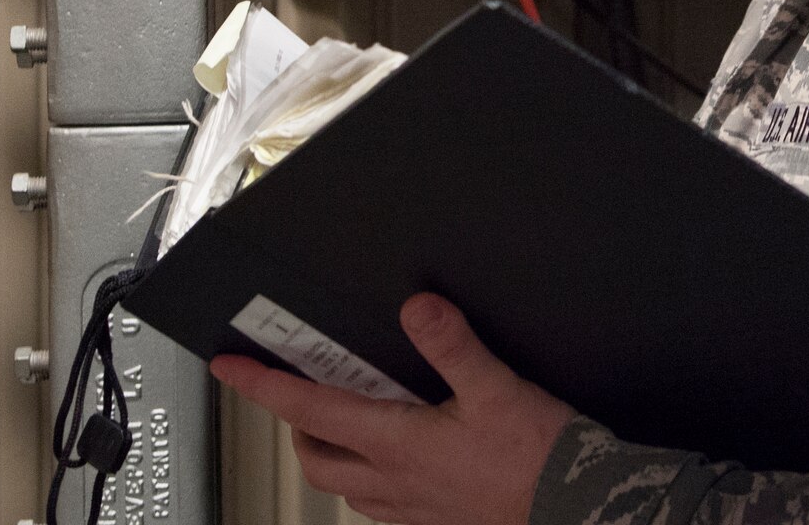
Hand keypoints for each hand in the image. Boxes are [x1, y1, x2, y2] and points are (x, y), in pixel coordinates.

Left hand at [212, 293, 575, 524]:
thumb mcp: (497, 387)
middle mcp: (394, 481)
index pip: (309, 409)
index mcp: (398, 443)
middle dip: (294, 422)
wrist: (578, 509)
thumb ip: (453, 344)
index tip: (230, 367)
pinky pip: (380, 503)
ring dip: (331, 451)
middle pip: (315, 457)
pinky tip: (397, 459)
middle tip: (296, 389)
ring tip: (346, 418)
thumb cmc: (539, 458)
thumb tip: (416, 305)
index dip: (263, 386)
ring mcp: (412, 508)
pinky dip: (369, 477)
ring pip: (345, 484)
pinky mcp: (436, 521)